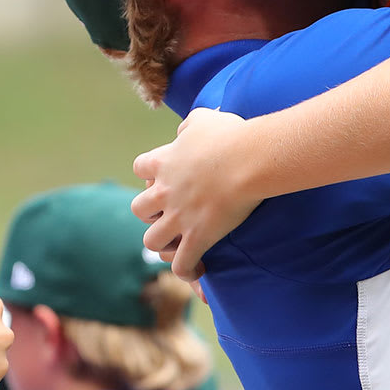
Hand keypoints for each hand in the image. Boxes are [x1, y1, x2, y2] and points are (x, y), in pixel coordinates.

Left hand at [130, 108, 258, 279]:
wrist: (250, 159)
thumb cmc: (232, 135)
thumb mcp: (204, 119)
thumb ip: (189, 125)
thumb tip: (185, 131)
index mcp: (163, 162)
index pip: (139, 168)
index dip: (150, 174)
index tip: (166, 177)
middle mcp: (164, 192)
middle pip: (138, 209)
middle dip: (151, 213)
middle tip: (170, 213)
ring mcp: (179, 217)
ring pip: (151, 241)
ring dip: (163, 244)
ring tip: (179, 244)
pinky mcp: (198, 237)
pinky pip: (180, 265)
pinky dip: (186, 271)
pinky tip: (198, 269)